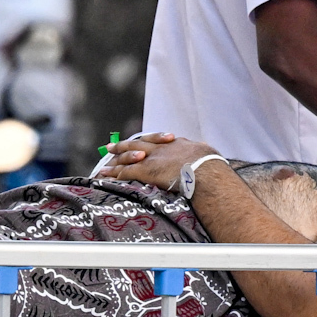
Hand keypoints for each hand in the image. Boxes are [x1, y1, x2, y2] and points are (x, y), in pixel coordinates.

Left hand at [98, 133, 219, 189]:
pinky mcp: (146, 170)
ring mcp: (152, 158)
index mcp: (177, 144)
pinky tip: (105, 175)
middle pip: (138, 144)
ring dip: (115, 158)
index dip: (148, 142)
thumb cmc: (212, 166)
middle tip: (112, 145)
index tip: (142, 144)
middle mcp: (161, 148)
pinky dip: (114, 173)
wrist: (205, 170)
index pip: (158, 141)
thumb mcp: (208, 154)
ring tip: (105, 160)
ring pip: (128, 156)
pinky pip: (126, 171)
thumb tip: (209, 155)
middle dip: (125, 145)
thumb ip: (203, 154)